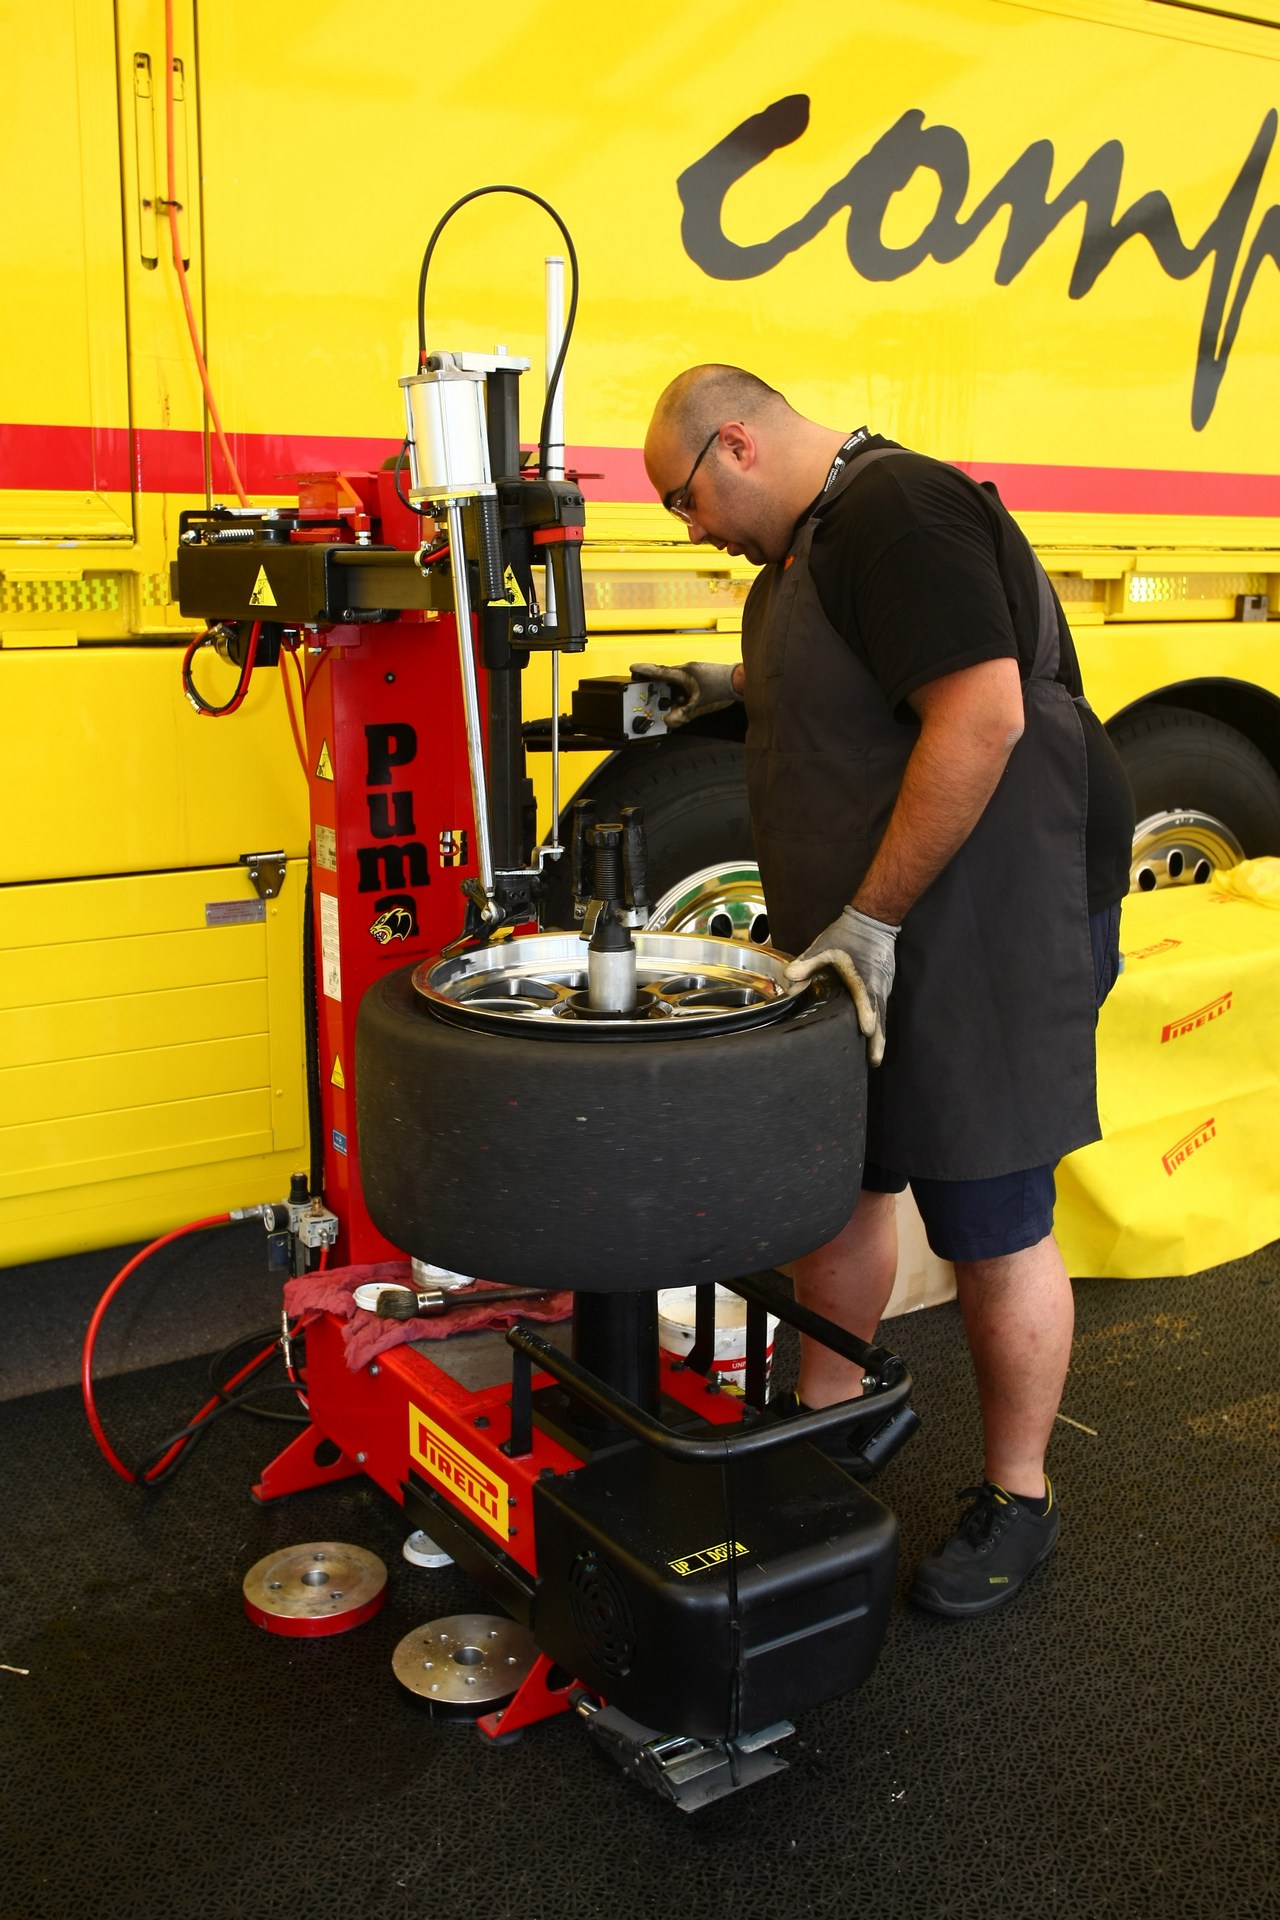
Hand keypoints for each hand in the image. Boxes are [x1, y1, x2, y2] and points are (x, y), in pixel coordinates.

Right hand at [629, 659, 740, 727]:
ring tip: (672, 704)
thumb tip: (669, 720)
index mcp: (684, 673)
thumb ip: (682, 714)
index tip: (632, 668)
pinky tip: (686, 701)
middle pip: (665, 678)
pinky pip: (685, 684)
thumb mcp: (699, 706)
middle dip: (657, 688)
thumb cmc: (723, 688)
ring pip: (676, 682)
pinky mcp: (701, 676)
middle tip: (649, 695)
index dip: (644, 670)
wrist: (742, 681)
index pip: (659, 671)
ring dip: (671, 692)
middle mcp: (688, 669)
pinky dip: (681, 692)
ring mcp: (695, 672)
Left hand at [785, 906, 899, 1066]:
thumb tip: (789, 979)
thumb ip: (807, 962)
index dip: (867, 1013)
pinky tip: (874, 1039)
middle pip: (879, 1015)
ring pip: (883, 1015)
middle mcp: (877, 985)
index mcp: (862, 975)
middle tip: (874, 1060)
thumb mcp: (825, 944)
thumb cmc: (848, 934)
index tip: (868, 1029)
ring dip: (880, 1037)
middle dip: (878, 1039)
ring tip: (874, 1058)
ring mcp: (883, 988)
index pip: (866, 997)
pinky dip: (879, 1025)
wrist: (873, 922)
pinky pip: (882, 1010)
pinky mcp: (884, 988)